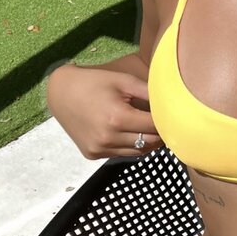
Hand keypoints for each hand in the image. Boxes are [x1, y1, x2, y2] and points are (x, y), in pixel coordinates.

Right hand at [46, 65, 164, 159]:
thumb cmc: (95, 82)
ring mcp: (99, 149)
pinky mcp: (92, 154)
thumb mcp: (123, 80)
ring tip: (149, 127)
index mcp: (118, 118)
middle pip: (149, 142)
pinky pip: (122, 154)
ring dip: (148, 141)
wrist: (60, 92)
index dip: (168, 121)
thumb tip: (173, 103)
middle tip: (167, 122)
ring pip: (138, 152)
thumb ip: (150, 92)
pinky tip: (129, 131)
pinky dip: (130, 145)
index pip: (155, 127)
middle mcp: (108, 138)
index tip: (175, 115)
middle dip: (161, 133)